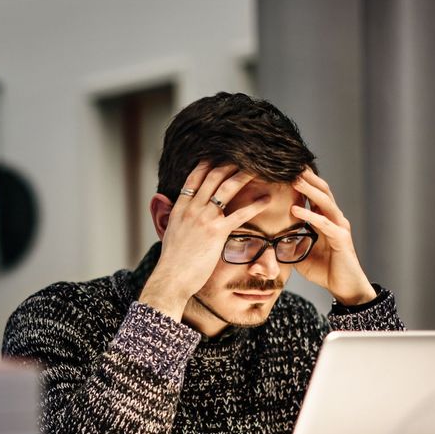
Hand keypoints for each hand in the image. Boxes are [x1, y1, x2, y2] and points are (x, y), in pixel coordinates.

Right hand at [140, 163, 269, 319]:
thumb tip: (168, 207)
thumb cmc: (172, 261)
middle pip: (213, 177)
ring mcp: (204, 219)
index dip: (207, 164)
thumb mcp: (168, 233)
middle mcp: (192, 209)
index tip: (219, 155)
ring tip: (259, 169)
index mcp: (180, 208)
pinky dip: (255, 205)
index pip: (194, 178)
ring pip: (227, 189)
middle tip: (245, 156)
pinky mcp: (217, 232)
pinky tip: (267, 200)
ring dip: (244, 176)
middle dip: (230, 164)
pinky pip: (240, 214)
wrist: (171, 278)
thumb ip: (172, 216)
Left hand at [291, 169, 376, 305]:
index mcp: (325, 220)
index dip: (303, 182)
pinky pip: (324, 224)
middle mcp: (334, 219)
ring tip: (294, 179)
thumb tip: (267, 239)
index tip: (286, 170)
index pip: (315, 194)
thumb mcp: (300, 254)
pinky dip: (310, 215)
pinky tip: (295, 209)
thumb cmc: (325, 270)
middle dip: (307, 177)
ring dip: (309, 190)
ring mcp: (339, 227)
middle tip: (291, 164)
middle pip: (322, 191)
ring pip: (325, 202)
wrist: (345, 287)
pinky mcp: (341, 239)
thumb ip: (288, 243)